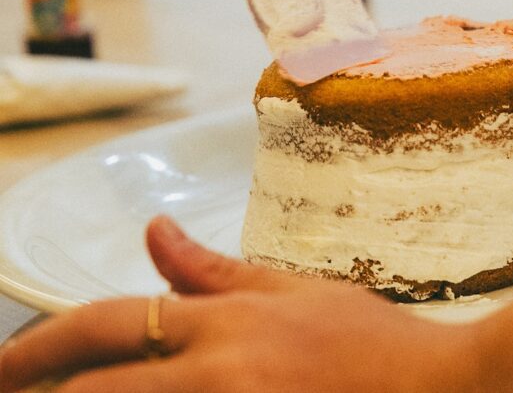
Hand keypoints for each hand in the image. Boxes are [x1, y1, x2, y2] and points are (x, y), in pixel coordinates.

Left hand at [0, 217, 475, 391]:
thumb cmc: (378, 346)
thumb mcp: (297, 295)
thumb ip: (217, 272)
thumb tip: (156, 233)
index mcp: (229, 325)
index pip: (109, 325)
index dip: (39, 347)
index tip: (6, 365)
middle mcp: (220, 373)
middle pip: (97, 387)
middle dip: (35, 385)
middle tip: (6, 388)